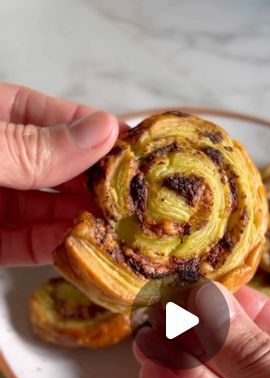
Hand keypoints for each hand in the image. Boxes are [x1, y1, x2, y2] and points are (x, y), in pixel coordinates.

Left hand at [0, 83, 123, 265]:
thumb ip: (35, 147)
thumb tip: (101, 130)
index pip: (57, 119)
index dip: (98, 132)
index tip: (137, 149)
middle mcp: (3, 160)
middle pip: (61, 169)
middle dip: (98, 184)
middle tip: (138, 197)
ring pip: (49, 211)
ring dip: (85, 220)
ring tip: (122, 227)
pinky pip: (28, 245)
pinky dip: (57, 248)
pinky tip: (84, 246)